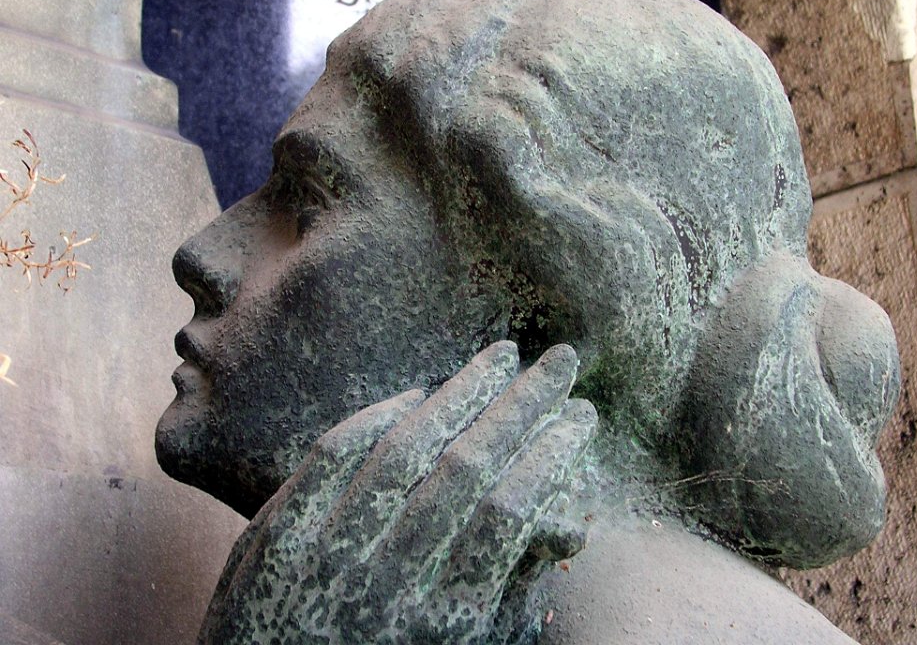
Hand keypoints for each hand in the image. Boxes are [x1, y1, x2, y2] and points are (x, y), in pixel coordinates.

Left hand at [198, 342, 596, 643]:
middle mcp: (389, 582)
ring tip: (501, 356)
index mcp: (444, 620)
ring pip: (408, 448)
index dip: (552, 454)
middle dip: (525, 404)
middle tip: (561, 360)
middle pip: (470, 467)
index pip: (512, 512)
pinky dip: (377, 415)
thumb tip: (568, 526)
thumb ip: (508, 595)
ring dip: (462, 392)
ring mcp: (328, 554)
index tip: (581, 414)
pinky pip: (334, 453)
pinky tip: (418, 392)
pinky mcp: (277, 535)